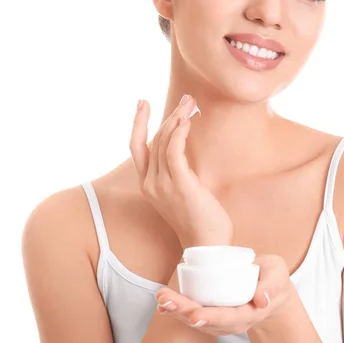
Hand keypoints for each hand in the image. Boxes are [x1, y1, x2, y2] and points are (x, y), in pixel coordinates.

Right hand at [130, 95, 233, 247]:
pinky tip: (186, 121)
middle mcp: (150, 183)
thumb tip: (182, 145)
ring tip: (190, 104)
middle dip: (169, 115)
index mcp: (148, 184)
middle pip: (154, 139)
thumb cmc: (199, 216)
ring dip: (177, 118)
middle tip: (186, 99)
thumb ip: (177, 170)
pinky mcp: (180, 185)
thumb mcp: (182, 189)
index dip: (138, 123)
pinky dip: (179, 133)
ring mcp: (163, 185)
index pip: (136, 147)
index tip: (142, 103)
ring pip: (165, 142)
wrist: (207, 243)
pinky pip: (174, 152)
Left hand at [154, 254, 292, 335]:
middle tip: (165, 301)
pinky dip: (177, 309)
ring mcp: (221, 320)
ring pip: (197, 319)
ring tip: (161, 297)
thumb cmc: (273, 278)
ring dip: (176, 309)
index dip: (211, 317)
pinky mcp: (213, 312)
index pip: (229, 318)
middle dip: (184, 311)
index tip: (194, 315)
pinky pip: (193, 314)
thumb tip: (262, 298)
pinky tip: (163, 303)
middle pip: (207, 320)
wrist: (270, 287)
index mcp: (250, 313)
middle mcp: (233, 322)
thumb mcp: (278, 274)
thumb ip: (272, 284)